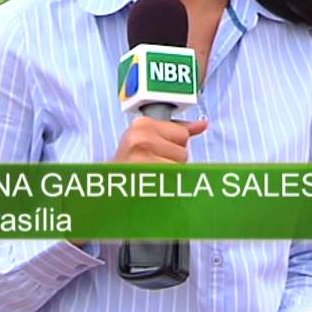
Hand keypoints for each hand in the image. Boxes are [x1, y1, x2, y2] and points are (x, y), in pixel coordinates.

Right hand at [70, 116, 208, 245]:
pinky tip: (152, 182)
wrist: (108, 187)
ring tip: (151, 173)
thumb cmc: (131, 163)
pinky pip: (173, 180)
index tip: (155, 150)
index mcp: (142, 124)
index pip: (182, 134)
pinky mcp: (147, 175)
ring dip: (170, 173)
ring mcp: (143, 157)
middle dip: (172, 160)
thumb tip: (203, 124)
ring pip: (180, 167)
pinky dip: (166, 184)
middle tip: (151, 164)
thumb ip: (177, 130)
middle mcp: (141, 137)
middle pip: (183, 151)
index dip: (173, 146)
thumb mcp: (150, 138)